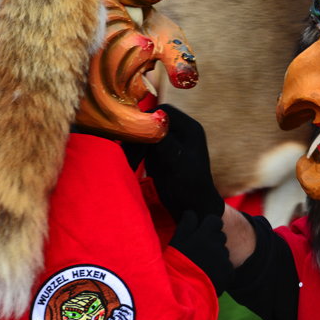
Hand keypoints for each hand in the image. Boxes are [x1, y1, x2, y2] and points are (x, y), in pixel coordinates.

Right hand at [125, 104, 223, 220]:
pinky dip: (135, 153)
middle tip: (127, 150)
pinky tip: (131, 164)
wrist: (192, 207)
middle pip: (151, 121)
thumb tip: (153, 120)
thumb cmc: (190, 185)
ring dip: (134, 145)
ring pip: (145, 134)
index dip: (147, 118)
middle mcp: (180, 131)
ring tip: (130, 161)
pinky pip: (143, 146)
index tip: (132, 131)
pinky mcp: (160, 153)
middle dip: (138, 134)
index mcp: (189, 128)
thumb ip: (165, 140)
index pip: (163, 111)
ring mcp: (169, 142)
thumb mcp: (177, 162)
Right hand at [170, 211, 233, 294]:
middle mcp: (217, 245)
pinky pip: (227, 266)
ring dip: (216, 255)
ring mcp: (224, 259)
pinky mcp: (229, 273)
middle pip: (220, 236)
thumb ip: (187, 224)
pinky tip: (208, 274)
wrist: (182, 293)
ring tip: (201, 265)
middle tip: (199, 251)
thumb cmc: (175, 264)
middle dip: (212, 240)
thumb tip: (192, 212)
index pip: (215, 220)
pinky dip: (220, 269)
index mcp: (204, 235)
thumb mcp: (176, 241)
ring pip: (223, 251)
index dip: (210, 225)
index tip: (203, 231)